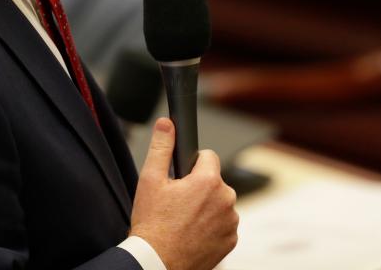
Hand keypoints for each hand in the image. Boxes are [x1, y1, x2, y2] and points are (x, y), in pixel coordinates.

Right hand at [130, 118, 238, 269]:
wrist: (157, 264)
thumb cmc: (152, 225)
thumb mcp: (150, 180)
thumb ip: (162, 147)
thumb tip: (167, 124)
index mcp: (209, 181)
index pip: (208, 156)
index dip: (192, 164)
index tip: (181, 177)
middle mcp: (226, 200)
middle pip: (214, 181)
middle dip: (198, 187)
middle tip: (176, 202)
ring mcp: (230, 222)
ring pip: (218, 203)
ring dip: (205, 207)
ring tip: (182, 220)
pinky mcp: (230, 241)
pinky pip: (222, 224)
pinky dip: (210, 226)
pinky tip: (191, 233)